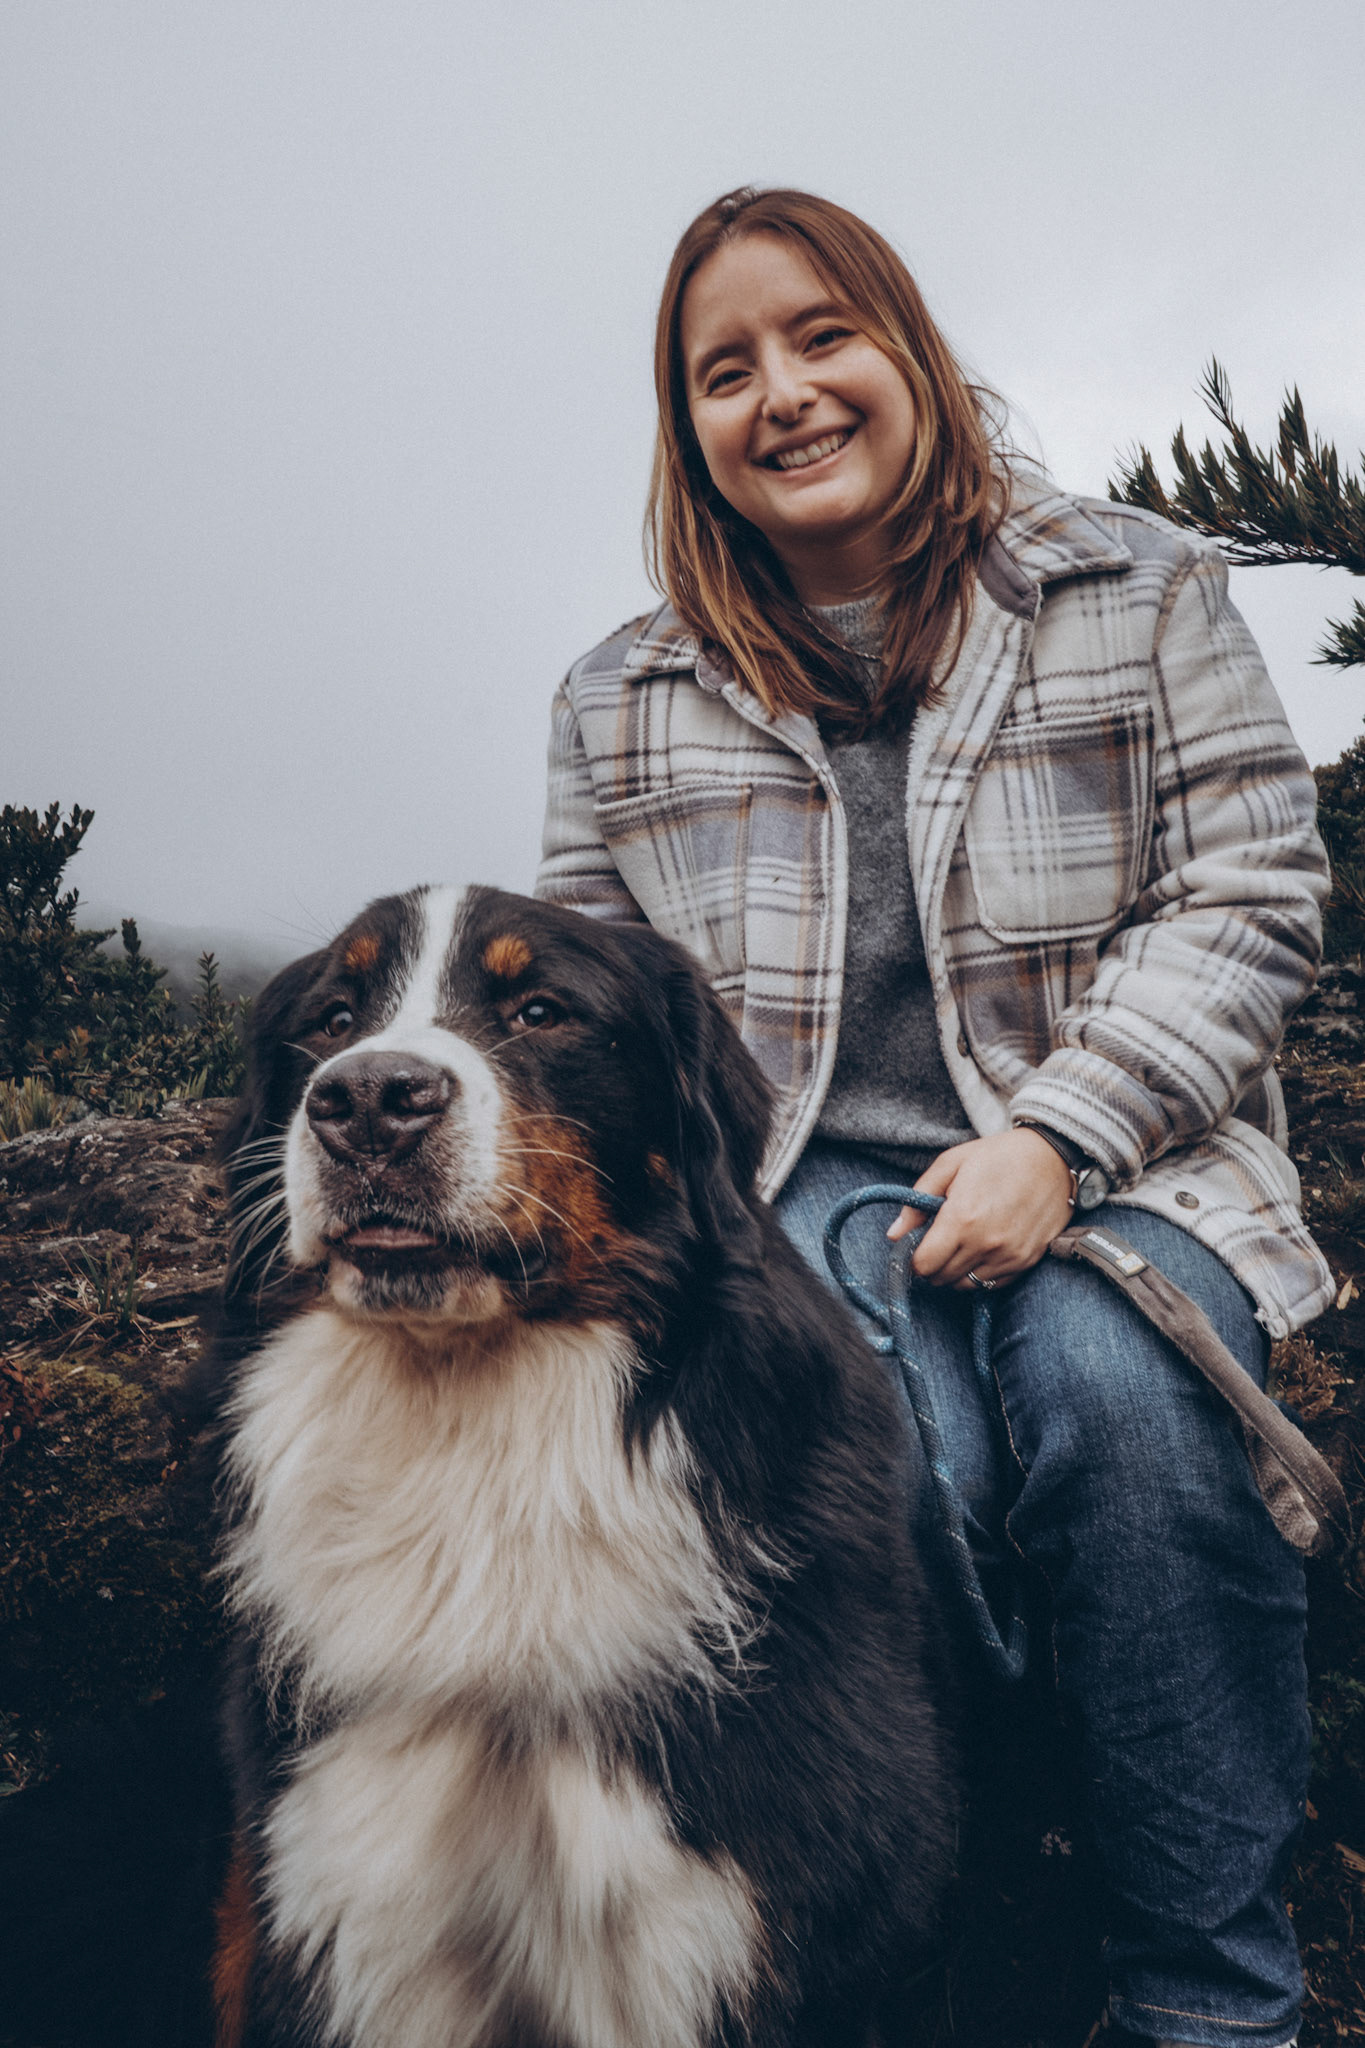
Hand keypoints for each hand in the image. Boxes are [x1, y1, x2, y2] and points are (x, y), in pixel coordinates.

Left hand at [887, 1128, 1075, 1289]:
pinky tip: (981, 1250)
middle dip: (932, 1265)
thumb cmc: (997, 1156)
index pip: (924, 1265)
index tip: (917, 1246)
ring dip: (955, 1272)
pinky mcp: (1026, 1261)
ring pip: (966, 1285)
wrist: (1052, 1158)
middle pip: (942, 1278)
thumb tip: (893, 1234)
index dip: (914, 1258)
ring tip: (959, 1246)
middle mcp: (985, 1243)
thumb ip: (917, 1200)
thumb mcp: (950, 1164)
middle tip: (937, 1244)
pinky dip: (980, 1274)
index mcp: (962, 1218)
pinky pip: (992, 1284)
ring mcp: (1008, 1255)